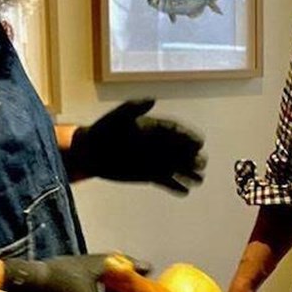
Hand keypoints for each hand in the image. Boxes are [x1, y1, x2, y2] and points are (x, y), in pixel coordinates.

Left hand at [71, 100, 205, 193]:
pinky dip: (175, 187)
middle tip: (200, 162)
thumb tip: (153, 99)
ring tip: (198, 180)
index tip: (197, 143)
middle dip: (194, 157)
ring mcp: (157, 161)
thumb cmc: (104, 129)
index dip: (189, 137)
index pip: (179, 132)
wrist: (91, 151)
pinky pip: (167, 182)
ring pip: (179, 168)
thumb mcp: (119, 115)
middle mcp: (160, 144)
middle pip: (183, 151)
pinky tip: (185, 192)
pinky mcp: (150, 176)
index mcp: (157, 128)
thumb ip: (136, 107)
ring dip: (190, 174)